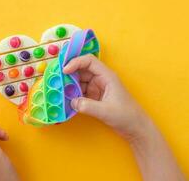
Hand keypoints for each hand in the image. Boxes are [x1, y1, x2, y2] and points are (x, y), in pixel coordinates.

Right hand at [64, 54, 184, 180]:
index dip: (75, 62)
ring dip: (69, 85)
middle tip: (56, 80)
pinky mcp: (94, 97)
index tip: (64, 71)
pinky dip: (72, 94)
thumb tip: (71, 102)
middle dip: (68, 74)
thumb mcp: (106, 111)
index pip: (88, 61)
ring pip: (79, 82)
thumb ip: (87, 106)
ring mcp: (97, 88)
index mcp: (106, 76)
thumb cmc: (126, 116)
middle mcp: (100, 79)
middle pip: (81, 70)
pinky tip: (65, 99)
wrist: (135, 128)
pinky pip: (80, 92)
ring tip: (58, 91)